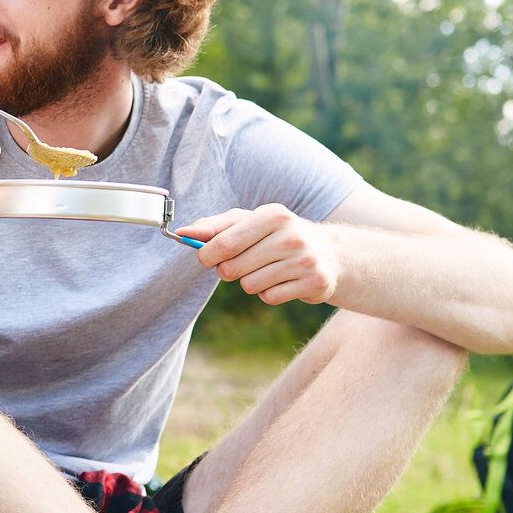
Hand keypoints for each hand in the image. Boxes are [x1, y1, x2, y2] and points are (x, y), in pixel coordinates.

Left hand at [178, 205, 342, 304]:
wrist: (330, 253)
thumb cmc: (277, 235)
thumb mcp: (249, 222)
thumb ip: (214, 226)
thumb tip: (183, 233)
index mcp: (272, 215)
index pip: (224, 243)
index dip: (206, 255)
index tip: (207, 258)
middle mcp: (291, 235)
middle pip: (232, 268)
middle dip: (229, 270)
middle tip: (244, 263)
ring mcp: (304, 260)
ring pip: (250, 285)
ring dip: (251, 282)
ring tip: (269, 270)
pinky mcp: (314, 283)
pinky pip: (269, 297)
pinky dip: (269, 293)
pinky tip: (283, 281)